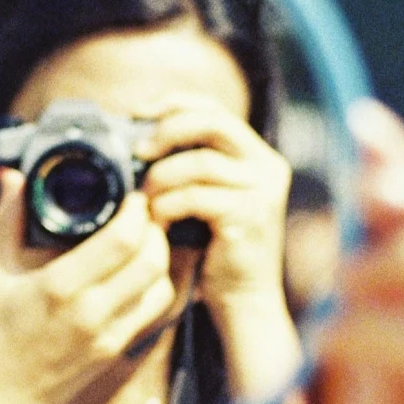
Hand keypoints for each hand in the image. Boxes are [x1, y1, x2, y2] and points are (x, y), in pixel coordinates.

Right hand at [0, 168, 175, 403]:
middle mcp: (92, 311)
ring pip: (161, 283)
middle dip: (154, 226)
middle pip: (151, 257)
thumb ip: (6, 220)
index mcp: (59, 287)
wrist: (1, 401)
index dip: (136, 210)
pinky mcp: (118, 348)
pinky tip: (141, 267)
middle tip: (142, 209)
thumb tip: (13, 176)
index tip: (131, 192)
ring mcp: (109, 333)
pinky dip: (157, 281)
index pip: (121, 239)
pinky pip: (154, 307)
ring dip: (160, 253)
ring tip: (143, 235)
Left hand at [137, 99, 291, 310]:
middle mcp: (267, 166)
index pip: (215, 109)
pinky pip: (196, 197)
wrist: (242, 300)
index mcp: (257, 155)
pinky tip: (157, 220)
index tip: (137, 113)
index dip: (174, 104)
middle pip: (213, 122)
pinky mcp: (250, 216)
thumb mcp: (203, 196)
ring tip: (144, 198)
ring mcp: (263, 191)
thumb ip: (186, 165)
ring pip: (200, 162)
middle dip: (167, 131)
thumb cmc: (213, 249)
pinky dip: (168, 205)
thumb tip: (135, 137)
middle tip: (136, 151)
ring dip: (162, 178)